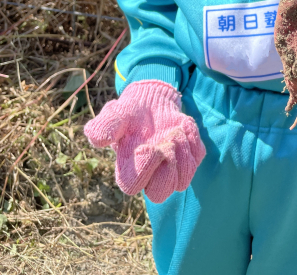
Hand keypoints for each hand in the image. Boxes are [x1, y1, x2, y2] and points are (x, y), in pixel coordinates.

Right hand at [84, 80, 204, 203]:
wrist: (150, 102)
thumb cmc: (128, 113)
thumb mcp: (114, 114)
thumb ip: (104, 126)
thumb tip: (100, 140)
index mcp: (127, 170)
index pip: (133, 186)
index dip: (144, 167)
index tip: (148, 146)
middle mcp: (150, 176)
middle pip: (160, 193)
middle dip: (167, 167)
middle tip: (167, 142)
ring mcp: (171, 170)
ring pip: (182, 181)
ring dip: (182, 153)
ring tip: (175, 131)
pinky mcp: (188, 158)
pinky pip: (197, 158)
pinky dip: (193, 140)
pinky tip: (183, 125)